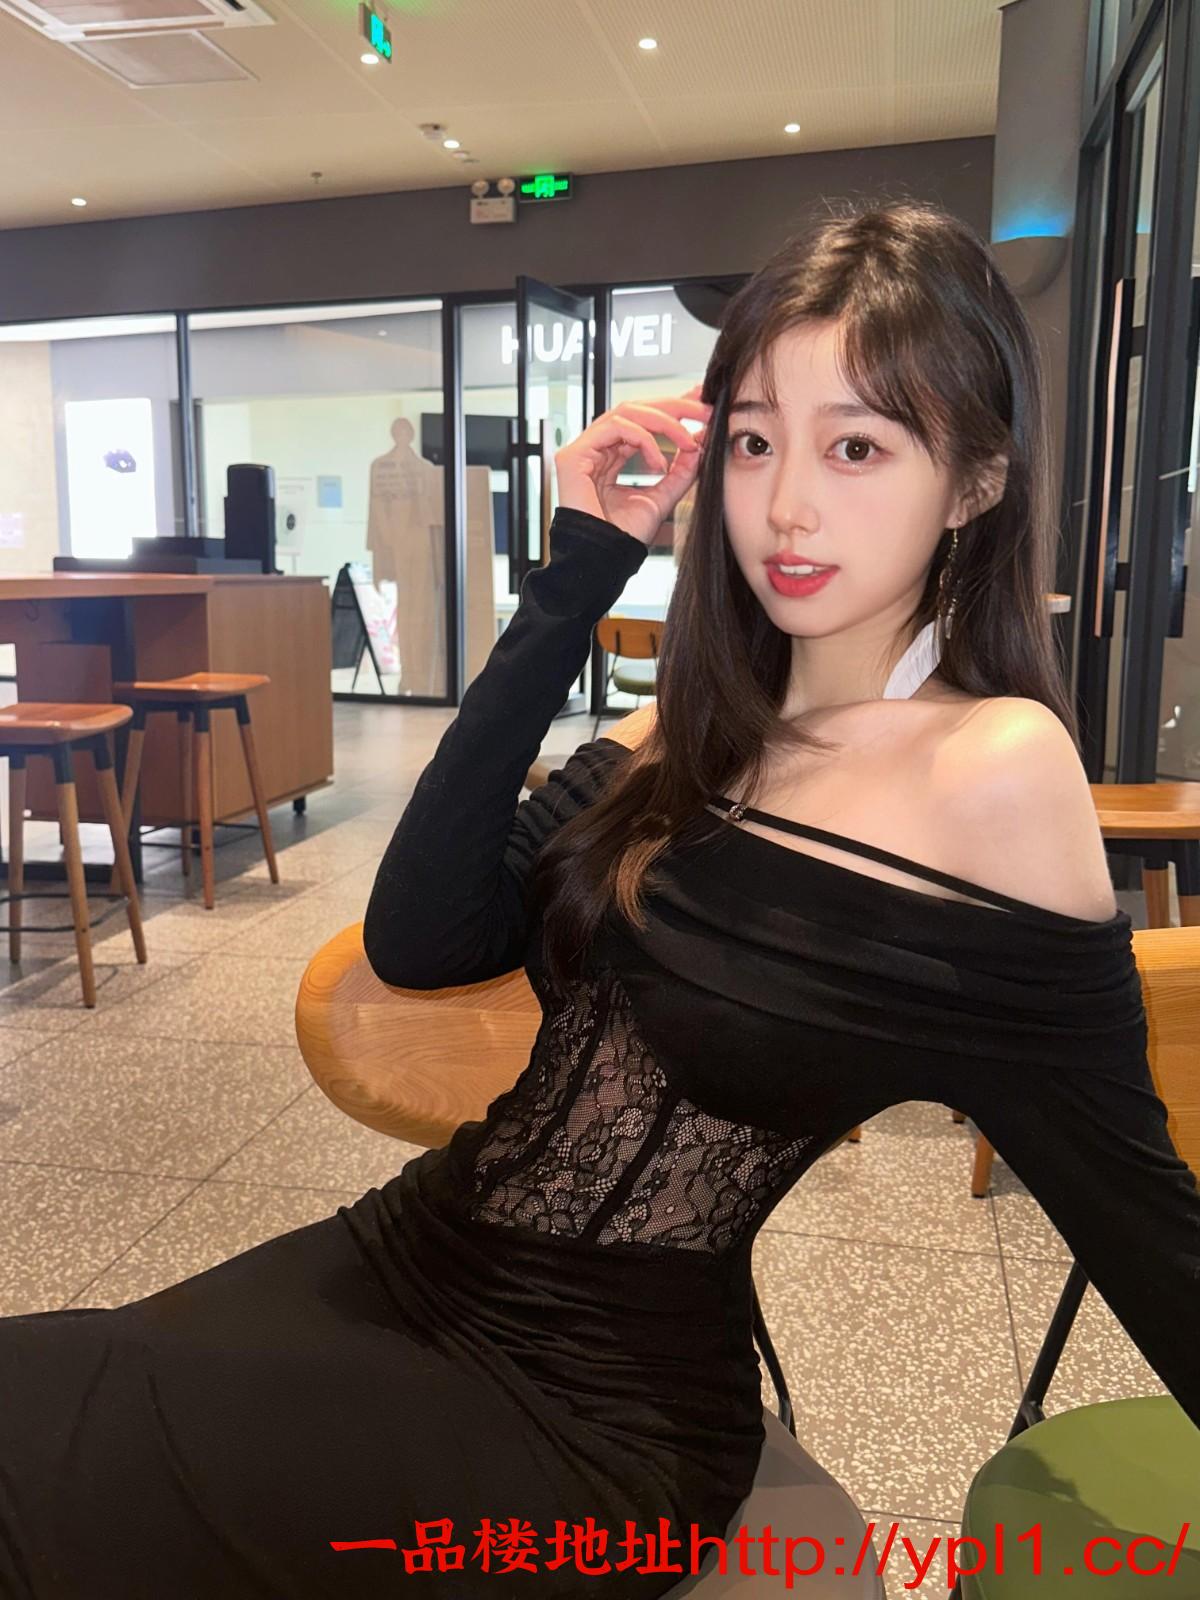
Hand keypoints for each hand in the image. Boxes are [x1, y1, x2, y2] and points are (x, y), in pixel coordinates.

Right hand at [553, 385, 712, 547]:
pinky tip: (658, 462)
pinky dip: (643, 439)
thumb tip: (699, 442)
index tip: (701, 407)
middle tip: (703, 410)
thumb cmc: (624, 536)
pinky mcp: (574, 455)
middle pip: (635, 409)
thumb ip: (679, 472)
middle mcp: (596, 449)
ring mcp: (583, 450)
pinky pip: (614, 428)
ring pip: (626, 412)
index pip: (642, 421)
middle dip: (673, 407)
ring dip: (664, 422)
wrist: (604, 560)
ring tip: (688, 441)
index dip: (671, 409)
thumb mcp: (662, 497)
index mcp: (612, 457)